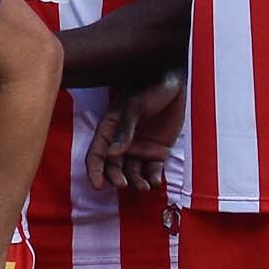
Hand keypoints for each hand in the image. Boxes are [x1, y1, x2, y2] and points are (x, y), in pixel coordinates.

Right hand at [88, 73, 183, 191]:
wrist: (173, 81)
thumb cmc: (148, 88)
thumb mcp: (134, 107)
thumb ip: (124, 130)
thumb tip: (113, 153)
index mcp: (109, 130)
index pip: (97, 155)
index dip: (95, 171)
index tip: (98, 185)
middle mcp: (122, 143)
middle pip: (113, 167)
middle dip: (116, 178)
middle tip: (124, 184)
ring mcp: (140, 148)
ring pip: (133, 172)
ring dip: (136, 182)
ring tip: (143, 187)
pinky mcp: (158, 151)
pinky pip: (153, 170)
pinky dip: (153, 178)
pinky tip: (155, 182)